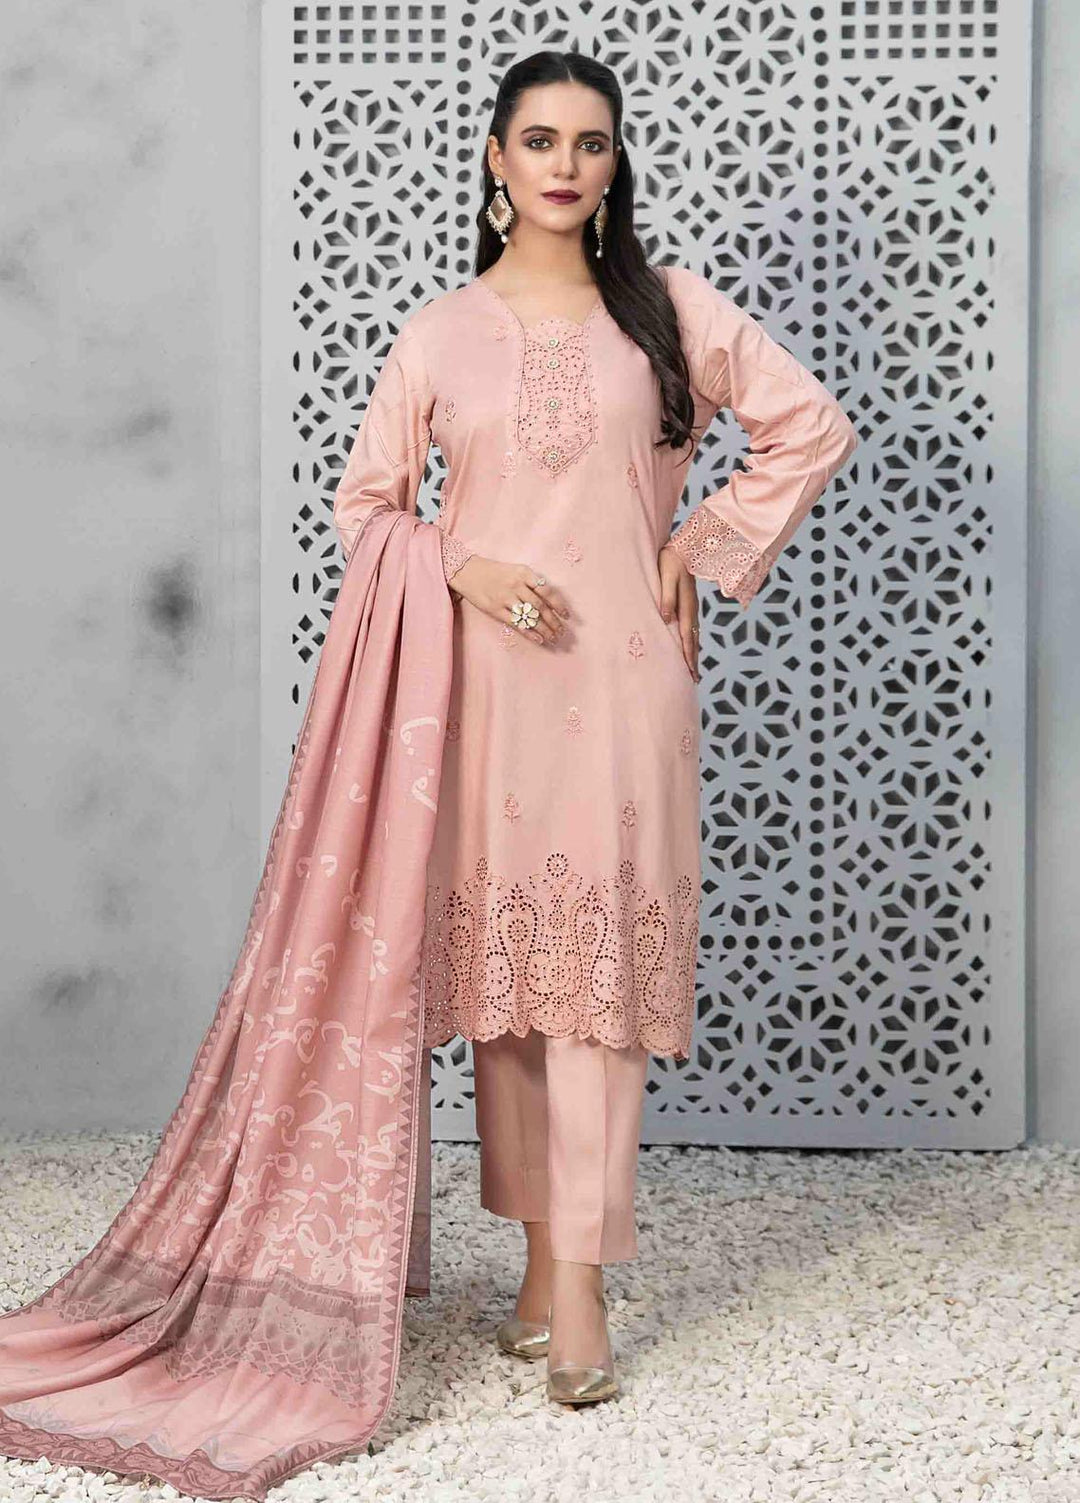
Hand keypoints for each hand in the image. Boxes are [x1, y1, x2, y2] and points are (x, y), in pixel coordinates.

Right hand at [449, 555, 569, 646]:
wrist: (468, 572)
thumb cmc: (495, 572)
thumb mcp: (515, 570)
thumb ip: (531, 582)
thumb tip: (550, 600)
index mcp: (524, 573)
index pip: (547, 591)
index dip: (559, 605)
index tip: (567, 616)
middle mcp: (516, 585)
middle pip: (540, 606)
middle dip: (553, 621)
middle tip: (562, 632)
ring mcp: (505, 598)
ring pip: (530, 616)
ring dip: (544, 629)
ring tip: (553, 638)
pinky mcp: (495, 609)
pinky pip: (516, 623)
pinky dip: (529, 632)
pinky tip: (538, 639)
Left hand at [658, 544, 700, 682]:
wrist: (685, 548)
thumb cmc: (671, 561)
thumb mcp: (667, 577)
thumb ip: (666, 598)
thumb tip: (665, 619)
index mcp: (686, 606)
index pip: (687, 637)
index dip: (687, 655)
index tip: (689, 672)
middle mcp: (692, 610)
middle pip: (693, 641)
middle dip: (694, 660)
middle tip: (694, 680)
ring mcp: (693, 608)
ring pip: (694, 636)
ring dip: (694, 653)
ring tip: (693, 669)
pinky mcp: (690, 605)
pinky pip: (692, 628)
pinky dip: (693, 642)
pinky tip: (691, 647)